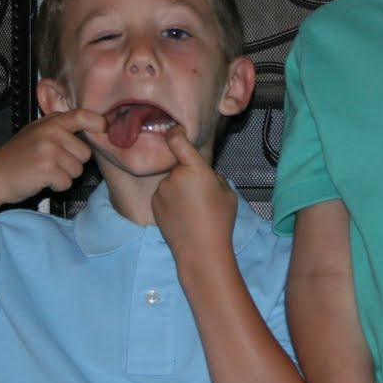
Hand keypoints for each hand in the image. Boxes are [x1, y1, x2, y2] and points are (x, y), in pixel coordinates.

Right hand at [0, 108, 100, 203]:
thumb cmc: (18, 155)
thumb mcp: (36, 131)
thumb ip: (59, 126)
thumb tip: (91, 124)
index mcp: (50, 122)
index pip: (82, 116)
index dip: (97, 123)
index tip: (103, 129)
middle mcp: (51, 134)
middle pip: (85, 153)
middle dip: (73, 162)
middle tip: (52, 162)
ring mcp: (49, 151)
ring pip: (78, 169)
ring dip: (65, 175)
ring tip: (46, 170)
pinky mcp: (47, 170)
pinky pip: (67, 183)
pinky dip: (57, 186)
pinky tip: (42, 180)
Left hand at [151, 124, 236, 270]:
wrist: (201, 251)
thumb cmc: (219, 220)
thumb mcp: (227, 192)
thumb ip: (213, 176)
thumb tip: (204, 174)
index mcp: (194, 168)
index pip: (177, 140)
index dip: (176, 133)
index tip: (177, 132)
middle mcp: (173, 176)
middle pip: (179, 166)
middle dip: (188, 174)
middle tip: (201, 194)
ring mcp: (161, 191)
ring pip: (171, 182)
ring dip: (179, 189)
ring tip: (193, 209)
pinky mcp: (154, 205)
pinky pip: (164, 195)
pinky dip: (171, 201)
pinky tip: (183, 217)